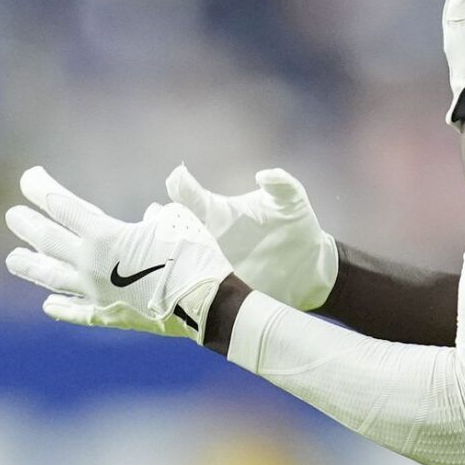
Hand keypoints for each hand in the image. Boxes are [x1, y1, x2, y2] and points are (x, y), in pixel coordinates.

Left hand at [6, 167, 232, 337]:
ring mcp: (96, 293)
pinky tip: (48, 305)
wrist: (207, 303)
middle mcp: (90, 264)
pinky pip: (77, 311)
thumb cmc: (195, 253)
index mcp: (104, 235)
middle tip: (12, 216)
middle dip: (28, 225)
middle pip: (49, 240)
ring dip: (31, 266)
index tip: (29, 178)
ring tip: (14, 259)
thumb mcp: (177, 219)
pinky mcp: (108, 315)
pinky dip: (61, 307)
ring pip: (53, 278)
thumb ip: (154, 217)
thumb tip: (149, 216)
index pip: (63, 207)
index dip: (43, 189)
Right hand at [166, 165, 337, 310]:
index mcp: (219, 213)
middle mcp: (209, 237)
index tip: (176, 180)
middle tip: (153, 221)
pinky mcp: (222, 287)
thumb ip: (281, 183)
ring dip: (169, 259)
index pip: (193, 198)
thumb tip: (263, 175)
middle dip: (161, 226)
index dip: (183, 189)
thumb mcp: (292, 200)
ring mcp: (212, 263)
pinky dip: (188, 288)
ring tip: (158, 255)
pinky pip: (198, 288)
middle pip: (175, 231)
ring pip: (180, 261)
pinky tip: (181, 288)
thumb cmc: (296, 224)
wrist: (310, 264)